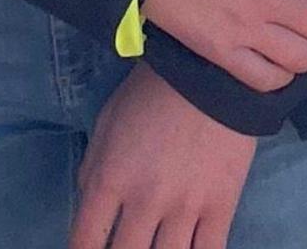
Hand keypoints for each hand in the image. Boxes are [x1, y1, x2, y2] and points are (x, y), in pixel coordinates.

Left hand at [72, 64, 257, 248]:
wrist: (210, 74)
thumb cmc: (150, 95)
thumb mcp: (106, 125)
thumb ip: (92, 170)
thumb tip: (89, 207)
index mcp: (110, 180)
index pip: (86, 241)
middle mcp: (144, 201)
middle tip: (125, 248)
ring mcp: (185, 207)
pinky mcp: (220, 206)